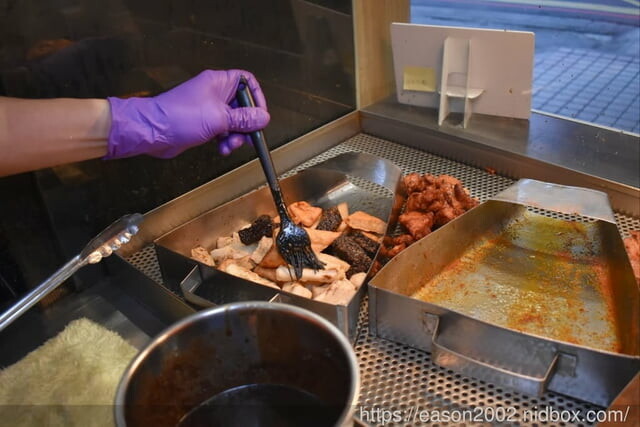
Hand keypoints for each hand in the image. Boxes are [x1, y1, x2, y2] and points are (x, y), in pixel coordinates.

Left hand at [105, 69, 269, 158]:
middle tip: (250, 138)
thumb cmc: (180, 117)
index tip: (261, 116)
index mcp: (219, 82)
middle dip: (247, 124)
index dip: (257, 98)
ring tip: (230, 145)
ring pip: (234, 122)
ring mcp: (209, 109)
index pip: (247, 82)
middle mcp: (215, 93)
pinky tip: (221, 149)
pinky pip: (223, 131)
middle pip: (243, 106)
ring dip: (236, 136)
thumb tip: (264, 117)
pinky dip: (225, 141)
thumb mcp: (219, 119)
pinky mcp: (203, 124)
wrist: (152, 131)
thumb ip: (244, 119)